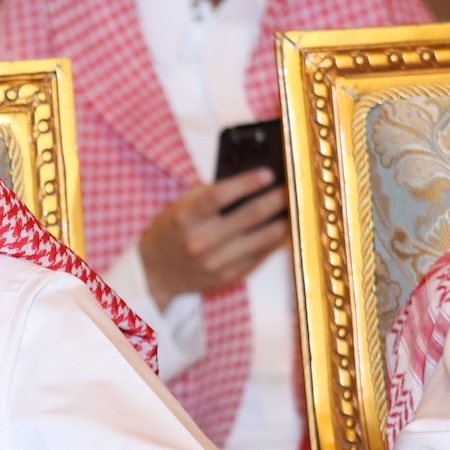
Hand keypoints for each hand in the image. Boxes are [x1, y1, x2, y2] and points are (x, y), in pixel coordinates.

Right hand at [139, 172, 288, 309]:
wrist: (156, 272)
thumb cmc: (172, 231)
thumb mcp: (180, 207)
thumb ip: (210, 193)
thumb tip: (253, 182)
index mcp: (185, 219)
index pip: (219, 196)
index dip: (247, 182)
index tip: (268, 173)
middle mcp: (200, 242)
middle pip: (250, 215)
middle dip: (277, 198)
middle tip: (292, 187)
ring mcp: (216, 263)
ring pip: (264, 237)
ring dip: (283, 220)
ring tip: (294, 207)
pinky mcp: (229, 277)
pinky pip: (261, 255)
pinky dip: (275, 240)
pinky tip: (282, 228)